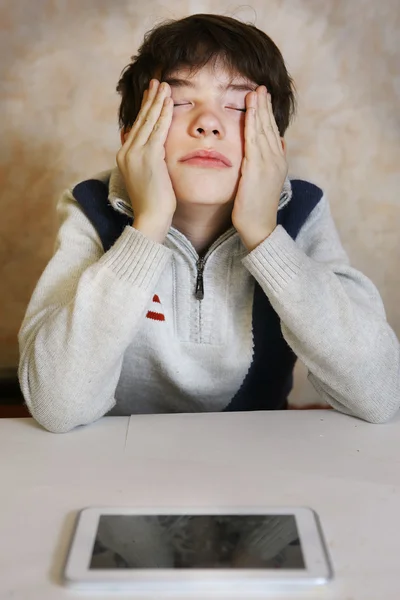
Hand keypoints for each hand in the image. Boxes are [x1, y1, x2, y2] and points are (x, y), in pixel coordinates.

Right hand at [116, 79, 175, 242]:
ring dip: (157, 101)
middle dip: (150, 99)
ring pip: (148, 121)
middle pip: (141, 120)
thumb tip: (158, 153)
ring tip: (164, 85)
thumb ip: (150, 162)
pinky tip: (169, 101)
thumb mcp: (149, 179)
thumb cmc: (154, 205)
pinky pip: (158, 130)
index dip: (145, 109)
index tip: (152, 95)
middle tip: (157, 81)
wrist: (151, 219)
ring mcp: (136, 154)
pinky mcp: (148, 157)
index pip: (137, 127)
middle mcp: (126, 152)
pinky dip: (163, 113)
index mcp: (125, 156)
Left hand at [231, 86, 287, 250]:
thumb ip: (271, 163)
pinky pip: (254, 140)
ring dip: (259, 109)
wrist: (259, 227)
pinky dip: (253, 123)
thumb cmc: (257, 208)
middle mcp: (276, 160)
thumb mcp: (266, 182)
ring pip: (263, 130)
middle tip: (260, 86)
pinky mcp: (257, 169)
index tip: (263, 98)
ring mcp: (268, 164)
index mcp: (278, 162)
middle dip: (265, 106)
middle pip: (269, 127)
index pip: (272, 132)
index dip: (267, 114)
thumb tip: (278, 145)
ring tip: (255, 92)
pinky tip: (250, 110)